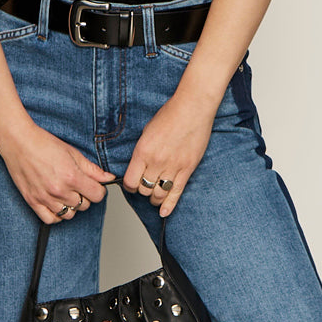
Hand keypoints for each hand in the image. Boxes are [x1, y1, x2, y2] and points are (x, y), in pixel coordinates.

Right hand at [0, 118, 117, 225]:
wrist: (18, 142)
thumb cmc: (43, 144)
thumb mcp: (73, 153)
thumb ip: (92, 169)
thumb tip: (108, 178)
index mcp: (71, 176)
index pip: (97, 195)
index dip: (98, 190)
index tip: (94, 185)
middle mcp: (59, 190)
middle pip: (84, 205)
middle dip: (85, 196)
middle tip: (78, 185)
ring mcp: (45, 197)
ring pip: (69, 214)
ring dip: (72, 205)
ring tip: (66, 193)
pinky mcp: (32, 201)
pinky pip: (51, 219)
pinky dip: (57, 215)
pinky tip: (57, 204)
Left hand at [123, 88, 218, 217]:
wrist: (193, 109)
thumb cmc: (170, 115)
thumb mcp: (147, 132)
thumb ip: (142, 151)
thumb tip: (138, 166)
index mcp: (143, 152)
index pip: (130, 181)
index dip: (129, 185)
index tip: (131, 184)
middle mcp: (156, 162)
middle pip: (143, 189)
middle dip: (142, 190)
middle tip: (144, 187)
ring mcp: (173, 167)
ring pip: (158, 194)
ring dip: (154, 199)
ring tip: (154, 198)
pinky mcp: (187, 170)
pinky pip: (176, 193)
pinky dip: (169, 205)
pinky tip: (164, 212)